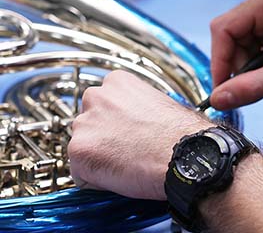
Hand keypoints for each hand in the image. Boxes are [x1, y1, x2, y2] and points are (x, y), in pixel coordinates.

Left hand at [68, 70, 209, 199]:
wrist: (183, 154)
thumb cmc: (178, 132)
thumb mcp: (157, 102)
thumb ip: (136, 106)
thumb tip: (135, 120)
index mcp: (117, 81)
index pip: (102, 103)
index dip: (115, 122)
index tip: (126, 131)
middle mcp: (96, 96)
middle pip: (88, 122)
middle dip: (102, 136)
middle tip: (125, 149)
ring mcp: (84, 123)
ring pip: (83, 146)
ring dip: (98, 156)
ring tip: (125, 163)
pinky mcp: (79, 151)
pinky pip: (82, 173)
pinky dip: (96, 179)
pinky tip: (119, 175)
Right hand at [210, 0, 262, 109]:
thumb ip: (252, 87)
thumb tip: (218, 100)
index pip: (225, 27)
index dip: (220, 60)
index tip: (222, 92)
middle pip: (230, 34)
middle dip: (235, 64)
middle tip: (243, 93)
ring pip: (241, 41)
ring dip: (247, 66)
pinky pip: (254, 43)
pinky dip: (257, 63)